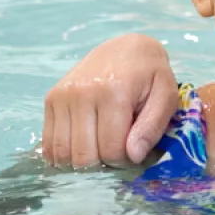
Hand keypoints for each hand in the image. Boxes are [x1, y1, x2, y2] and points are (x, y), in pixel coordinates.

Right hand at [41, 34, 177, 167]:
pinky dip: (63, 155)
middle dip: (103, 166)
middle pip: (84, 155)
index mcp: (113, 93)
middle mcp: (81, 94)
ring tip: (100, 152)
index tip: (134, 154)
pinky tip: (81, 149)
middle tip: (117, 155)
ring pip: (62, 153)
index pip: (111, 150)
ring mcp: (61, 96)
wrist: (125, 49)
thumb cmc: (150, 76)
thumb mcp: (166, 96)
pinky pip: (48, 143)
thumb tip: (133, 156)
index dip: (124, 162)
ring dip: (81, 164)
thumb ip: (152, 127)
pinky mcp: (50, 99)